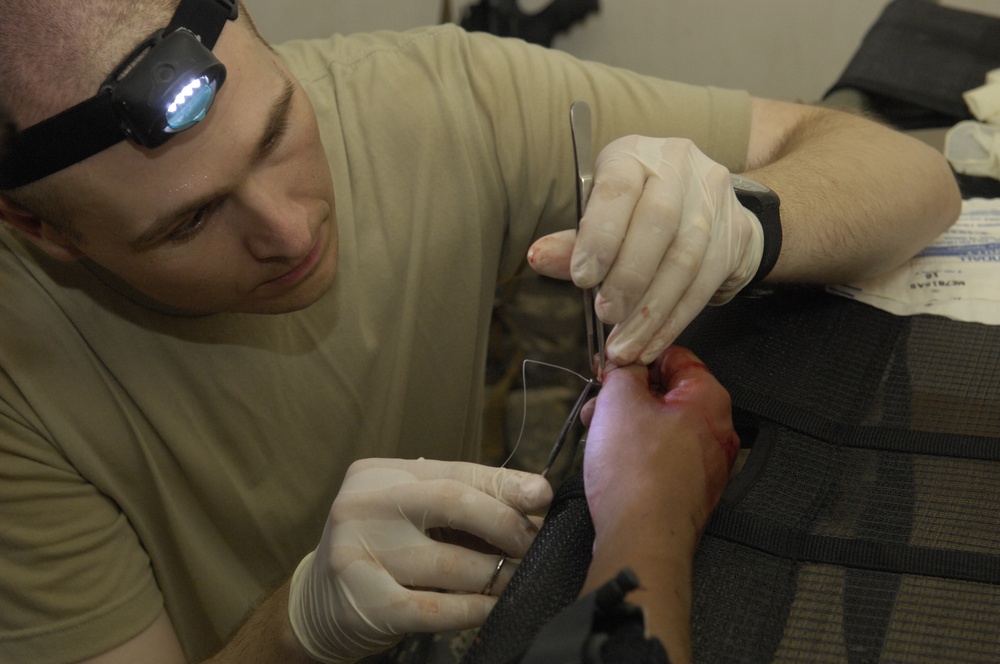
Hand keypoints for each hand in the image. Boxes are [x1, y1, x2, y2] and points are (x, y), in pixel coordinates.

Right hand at [288, 458, 551, 662]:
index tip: (543, 496)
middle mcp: (364, 505)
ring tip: (524, 579)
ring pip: (450, 563)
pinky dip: (475, 609)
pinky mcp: (364, 602)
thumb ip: (460, 502)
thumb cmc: (381, 551)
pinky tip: (496, 609)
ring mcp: (358, 553)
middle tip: (537, 544)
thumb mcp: (411, 515)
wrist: (316, 604)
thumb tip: (535, 497)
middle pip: (452, 503)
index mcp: (379, 474)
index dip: (504, 484)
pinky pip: (435, 608)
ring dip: (499, 574)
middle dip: (506, 523)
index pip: (453, 472)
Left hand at [528, 136, 763, 364]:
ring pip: (684, 260)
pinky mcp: (735, 234)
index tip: (582, 278)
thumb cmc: (640, 211)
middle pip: (658, 223)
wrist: (712, 209)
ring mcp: (713, 199)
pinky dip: (673, 321)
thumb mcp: (605, 215)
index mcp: (635, 155)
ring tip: (624, 345)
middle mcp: (678, 167)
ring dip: (650, 312)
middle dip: (628, 277)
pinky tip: (650, 344)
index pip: (617, 189)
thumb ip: (576, 240)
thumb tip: (539, 258)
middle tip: (606, 315)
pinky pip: (703, 286)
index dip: (599, 236)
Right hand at [582, 346, 738, 537]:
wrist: (641, 539)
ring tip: (596, 431)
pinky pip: (663, 455)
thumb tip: (625, 363)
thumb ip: (624, 371)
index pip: (676, 356)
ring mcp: (706, 463)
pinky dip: (637, 450)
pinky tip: (611, 458)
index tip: (613, 363)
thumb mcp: (619, 402)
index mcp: (708, 400)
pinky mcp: (690, 488)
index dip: (638, 355)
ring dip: (627, 422)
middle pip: (668, 393)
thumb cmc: (636, 476)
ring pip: (662, 425)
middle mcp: (716, 430)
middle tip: (598, 401)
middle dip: (627, 394)